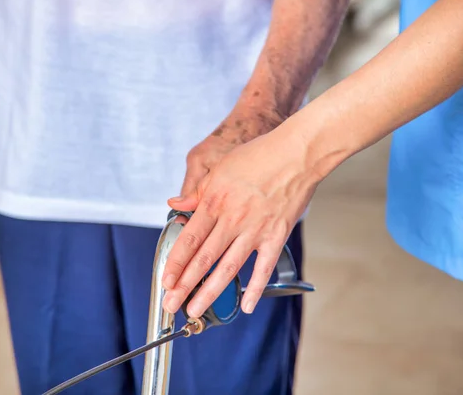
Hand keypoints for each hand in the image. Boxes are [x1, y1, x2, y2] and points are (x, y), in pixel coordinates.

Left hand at [162, 125, 318, 317]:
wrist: (296, 153)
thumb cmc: (259, 156)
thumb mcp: (219, 168)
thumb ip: (197, 192)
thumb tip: (175, 204)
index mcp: (214, 202)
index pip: (189, 240)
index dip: (175, 263)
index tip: (165, 280)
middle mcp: (231, 219)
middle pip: (203, 259)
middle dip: (184, 285)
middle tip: (171, 303)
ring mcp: (254, 230)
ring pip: (227, 268)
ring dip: (209, 292)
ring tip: (195, 309)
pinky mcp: (276, 235)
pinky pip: (263, 267)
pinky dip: (255, 288)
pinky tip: (247, 305)